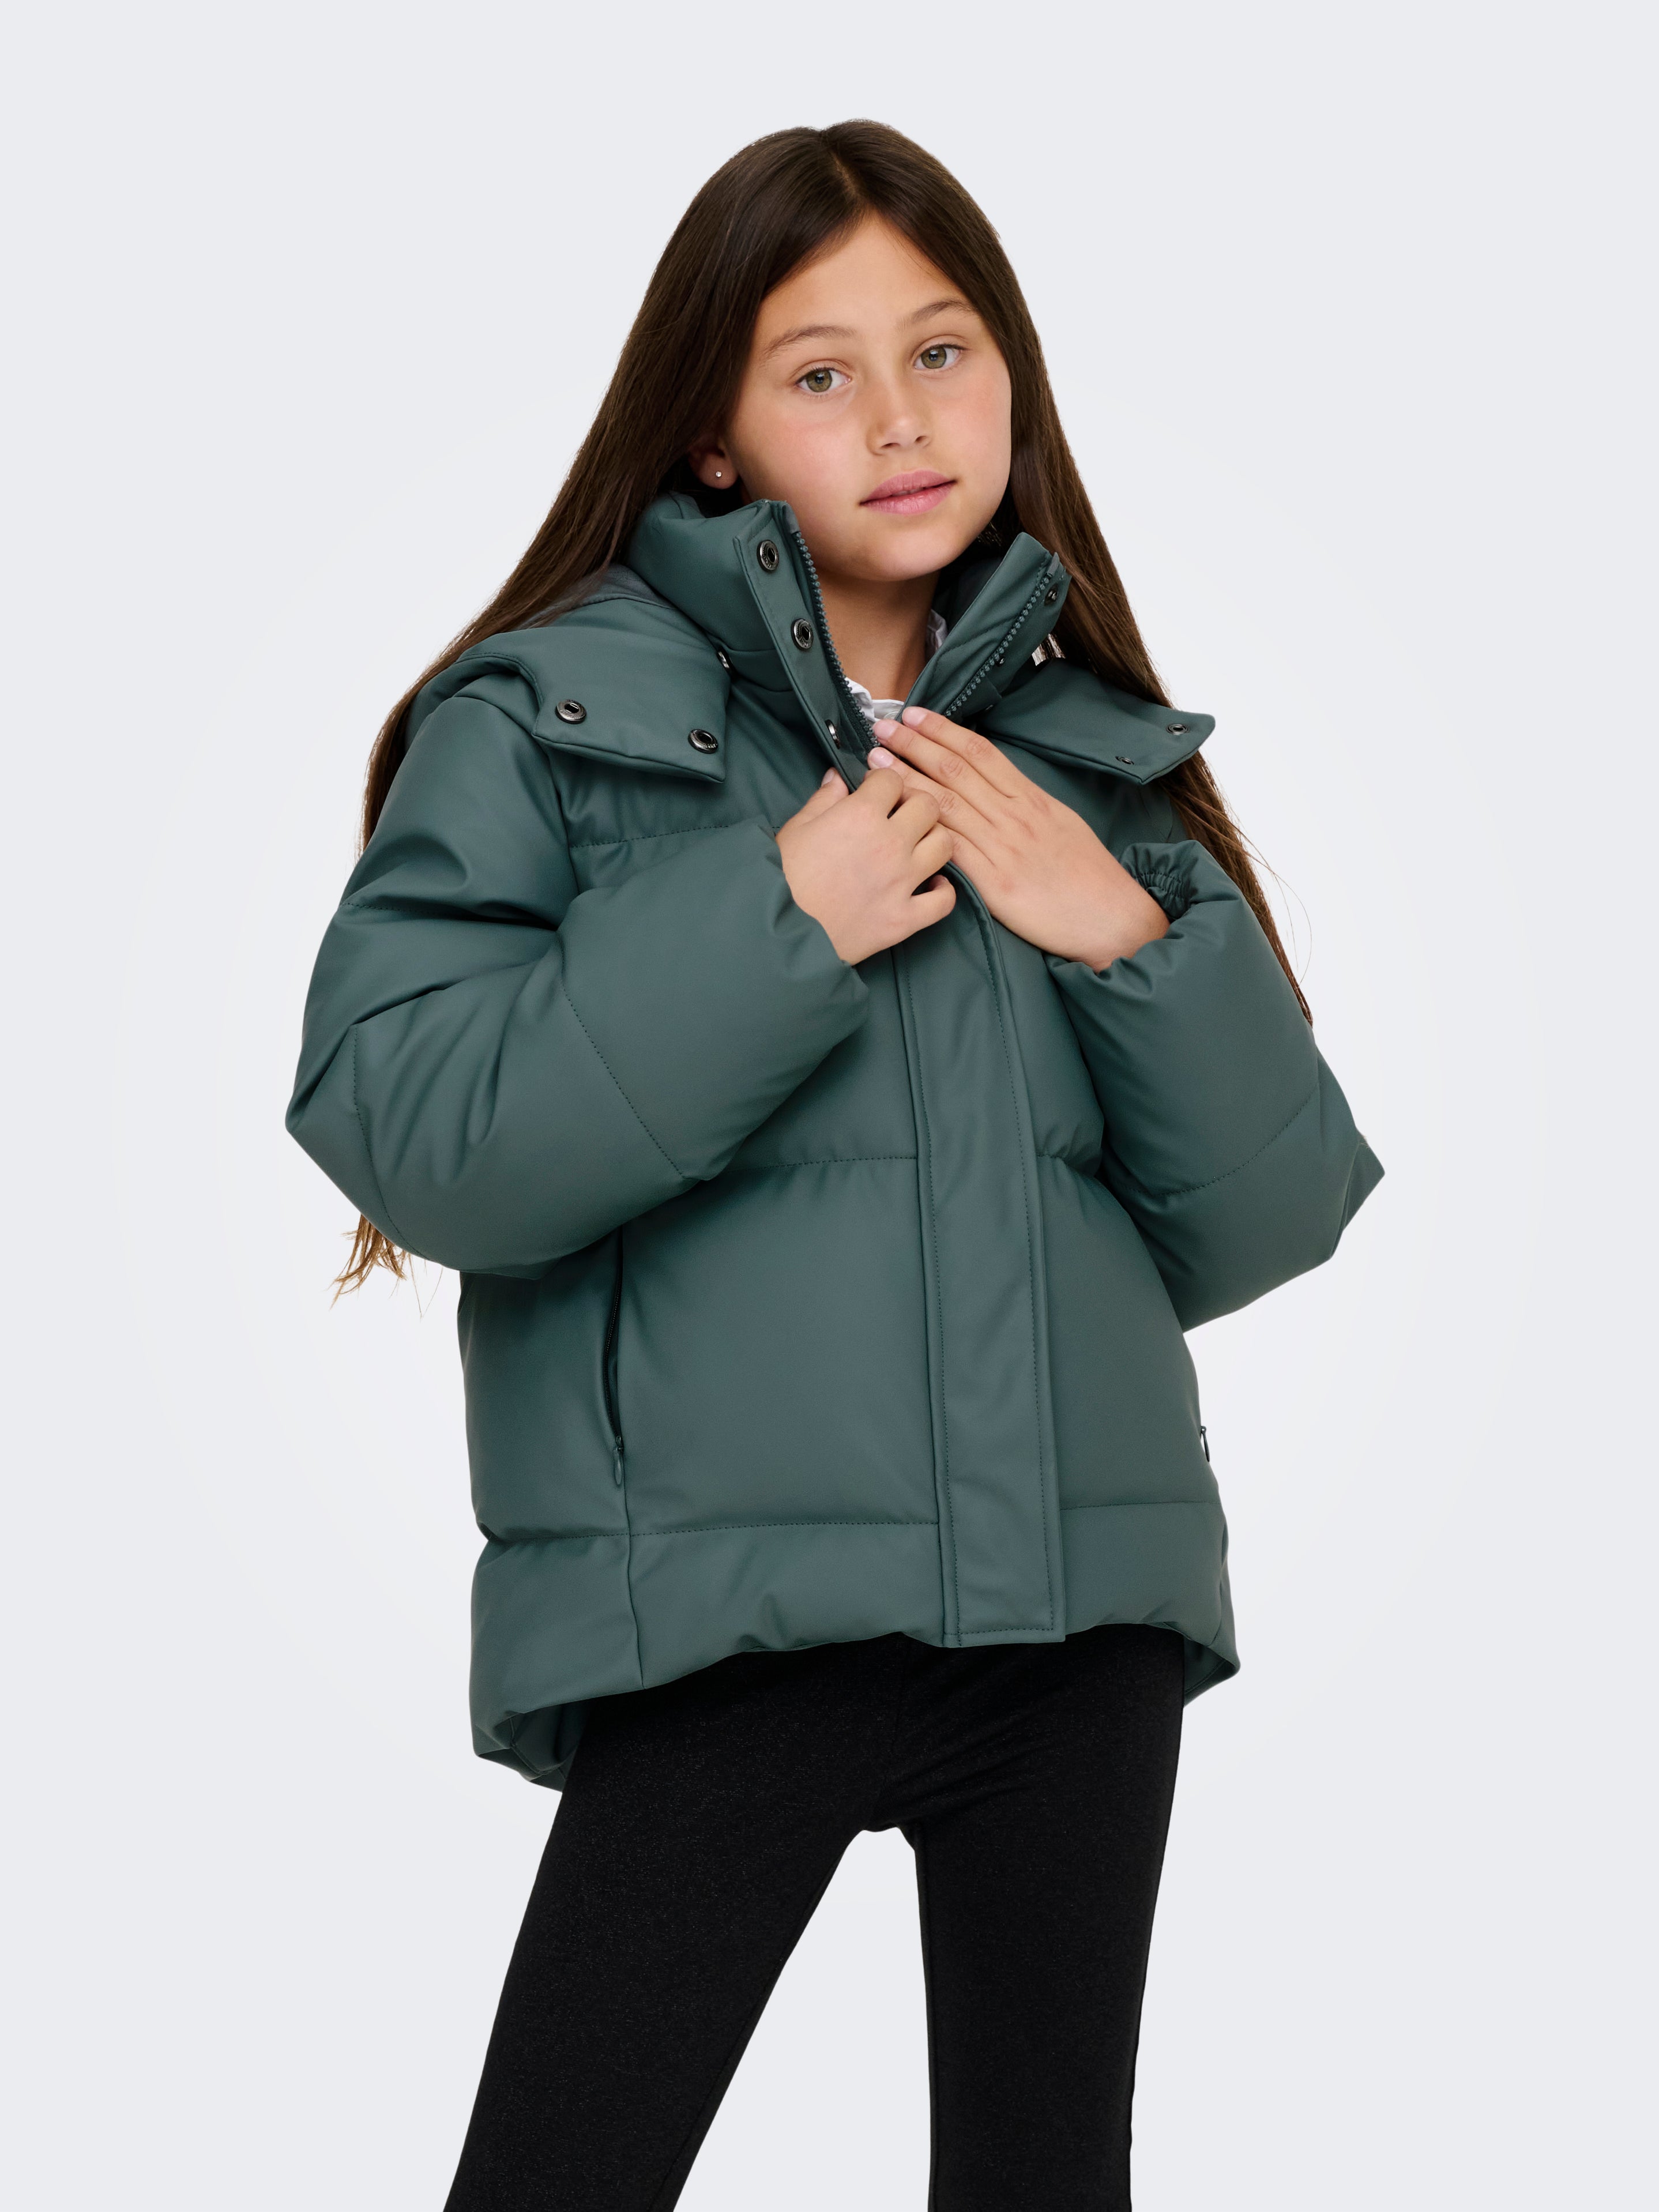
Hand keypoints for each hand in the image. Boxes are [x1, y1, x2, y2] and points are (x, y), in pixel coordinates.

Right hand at [776, 767, 956, 965]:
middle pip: (927, 805)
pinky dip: (943, 891)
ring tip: (918, 845)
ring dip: (934, 839)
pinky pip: (944, 900)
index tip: (875, 790)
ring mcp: (902, 882)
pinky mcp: (905, 918)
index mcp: (860, 815)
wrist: (778, 934)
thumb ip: (823, 800)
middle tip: (900, 814)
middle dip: (914, 802)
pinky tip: (931, 884)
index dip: (883, 781)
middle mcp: (890, 843)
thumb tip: (838, 777)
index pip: (891, 779)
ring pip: (945, 844)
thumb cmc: (782, 879)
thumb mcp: (795, 829)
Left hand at [868, 708, 1168, 969]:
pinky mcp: (996, 882)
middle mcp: (1015, 815)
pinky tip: (897, 817)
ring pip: (947, 803)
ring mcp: (1005, 847)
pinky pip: (953, 849)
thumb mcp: (1062, 824)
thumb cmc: (1089, 875)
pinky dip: (922, 829)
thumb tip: (1000, 787)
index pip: (980, 752)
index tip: (913, 715)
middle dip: (914, 744)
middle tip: (880, 727)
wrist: (1112, 917)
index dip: (943, 730)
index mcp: (1031, 799)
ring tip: (876, 762)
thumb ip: (1027, 804)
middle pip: (956, 769)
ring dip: (907, 780)